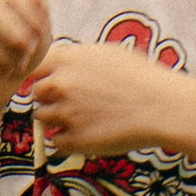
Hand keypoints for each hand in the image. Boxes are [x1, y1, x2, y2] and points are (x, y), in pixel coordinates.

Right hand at [0, 0, 49, 101]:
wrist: (3, 76)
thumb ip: (39, 9)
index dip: (28, 15)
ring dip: (5, 59)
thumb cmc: (23, 44)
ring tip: (17, 66)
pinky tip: (2, 76)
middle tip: (28, 51)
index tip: (39, 34)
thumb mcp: (39, 28)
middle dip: (14, 35)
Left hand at [25, 37, 184, 159]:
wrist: (161, 107)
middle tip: (71, 101)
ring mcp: (64, 113)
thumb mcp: (107, 53)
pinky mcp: (73, 140)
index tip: (53, 81)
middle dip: (49, 98)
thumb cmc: (142, 77)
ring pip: (42, 118)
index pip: (34, 66)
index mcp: (67, 60)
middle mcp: (60, 85)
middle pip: (35, 93)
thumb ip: (77, 58)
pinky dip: (66, 141)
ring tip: (83, 118)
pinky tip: (87, 134)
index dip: (43, 75)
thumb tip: (61, 63)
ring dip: (55, 120)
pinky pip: (55, 142)